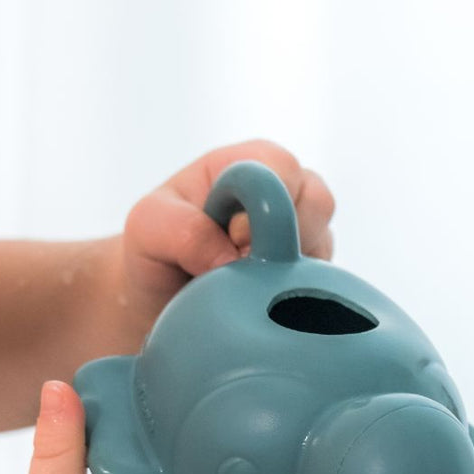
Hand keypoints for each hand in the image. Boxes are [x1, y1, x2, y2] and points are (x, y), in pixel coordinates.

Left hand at [120, 140, 334, 329]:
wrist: (161, 307)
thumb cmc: (154, 254)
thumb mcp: (147, 230)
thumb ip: (183, 230)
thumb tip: (230, 257)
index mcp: (243, 165)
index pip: (280, 168)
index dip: (265, 205)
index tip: (235, 240)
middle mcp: (280, 191)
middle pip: (317, 201)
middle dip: (285, 239)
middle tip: (242, 267)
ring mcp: (299, 232)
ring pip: (325, 244)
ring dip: (291, 271)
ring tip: (248, 286)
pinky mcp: (309, 272)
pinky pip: (327, 282)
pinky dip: (299, 296)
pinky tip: (263, 302)